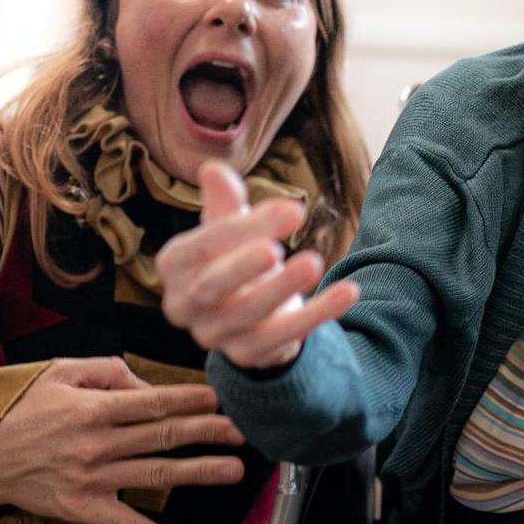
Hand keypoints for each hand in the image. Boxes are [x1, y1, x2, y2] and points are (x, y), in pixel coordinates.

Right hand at [0, 357, 245, 523]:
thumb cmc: (19, 409)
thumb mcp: (57, 372)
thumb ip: (105, 370)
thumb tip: (144, 383)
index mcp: (94, 408)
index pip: (154, 402)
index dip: (191, 399)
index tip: (221, 396)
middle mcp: (98, 444)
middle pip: (165, 436)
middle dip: (209, 431)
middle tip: (243, 430)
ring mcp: (92, 478)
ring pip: (156, 474)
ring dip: (199, 472)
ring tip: (233, 469)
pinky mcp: (82, 508)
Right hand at [156, 161, 358, 369]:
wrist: (248, 311)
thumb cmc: (232, 256)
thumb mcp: (227, 227)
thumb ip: (224, 201)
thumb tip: (213, 168)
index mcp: (175, 267)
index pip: (200, 247)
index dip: (240, 228)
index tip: (290, 209)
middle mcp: (186, 305)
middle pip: (212, 286)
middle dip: (243, 266)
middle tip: (276, 249)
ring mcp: (215, 335)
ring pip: (248, 314)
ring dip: (282, 289)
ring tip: (313, 263)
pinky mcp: (249, 354)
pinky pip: (284, 336)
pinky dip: (318, 314)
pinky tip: (348, 292)